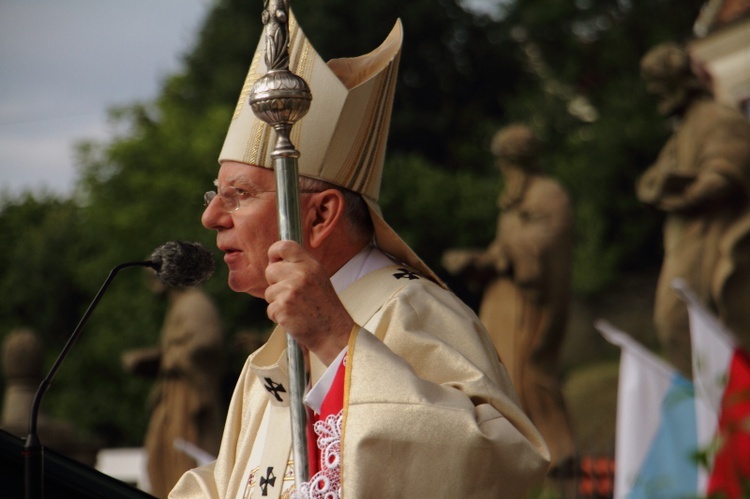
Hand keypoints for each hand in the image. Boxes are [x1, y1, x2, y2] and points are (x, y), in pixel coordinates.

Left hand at [264, 240, 353, 364]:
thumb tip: (275, 262)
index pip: (284, 246)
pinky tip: (294, 318)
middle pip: (270, 271)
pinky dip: (278, 316)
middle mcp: (300, 274)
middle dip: (275, 283)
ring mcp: (291, 291)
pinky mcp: (283, 307)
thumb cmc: (325, 307)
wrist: (334, 332)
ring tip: (296, 308)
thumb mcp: (319, 278)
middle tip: (292, 294)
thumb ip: (300, 267)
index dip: (274, 252)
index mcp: (310, 265)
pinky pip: (270, 309)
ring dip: (277, 302)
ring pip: (269, 292)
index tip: (274, 260)